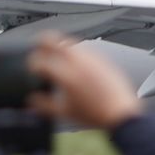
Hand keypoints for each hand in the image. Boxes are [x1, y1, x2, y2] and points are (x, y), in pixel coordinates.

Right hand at [28, 36, 144, 131]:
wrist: (122, 113)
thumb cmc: (95, 114)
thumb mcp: (64, 112)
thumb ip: (44, 104)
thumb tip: (32, 99)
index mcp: (65, 75)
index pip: (39, 61)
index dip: (32, 64)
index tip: (33, 69)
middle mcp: (78, 62)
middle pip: (52, 39)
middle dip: (41, 42)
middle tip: (39, 49)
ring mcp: (91, 58)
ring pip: (69, 42)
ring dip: (59, 46)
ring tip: (56, 56)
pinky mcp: (103, 59)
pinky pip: (84, 49)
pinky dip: (75, 53)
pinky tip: (75, 63)